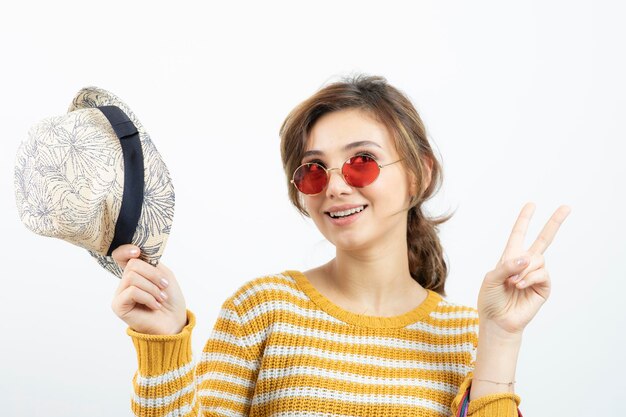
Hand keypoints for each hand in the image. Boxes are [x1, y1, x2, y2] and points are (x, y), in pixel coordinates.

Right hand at [110, 244, 186, 334]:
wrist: (174, 322)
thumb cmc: (170, 300)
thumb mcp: (164, 275)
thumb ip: (149, 263)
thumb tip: (135, 254)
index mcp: (135, 273)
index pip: (120, 256)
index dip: (125, 250)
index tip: (137, 251)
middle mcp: (124, 282)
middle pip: (132, 265)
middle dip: (153, 275)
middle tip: (164, 287)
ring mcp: (120, 294)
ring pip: (132, 277)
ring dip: (152, 288)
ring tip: (160, 299)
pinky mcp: (118, 306)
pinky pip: (132, 291)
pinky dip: (148, 297)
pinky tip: (154, 306)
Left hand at [477, 202, 570, 336]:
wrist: (497, 321)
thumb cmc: (490, 300)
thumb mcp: (491, 279)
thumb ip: (506, 266)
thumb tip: (527, 258)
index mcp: (510, 257)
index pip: (519, 234)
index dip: (525, 219)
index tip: (531, 204)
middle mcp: (525, 263)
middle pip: (543, 239)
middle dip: (554, 222)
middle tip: (567, 207)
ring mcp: (536, 274)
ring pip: (537, 259)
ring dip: (523, 270)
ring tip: (513, 283)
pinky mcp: (543, 286)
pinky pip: (541, 273)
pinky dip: (529, 278)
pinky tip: (520, 286)